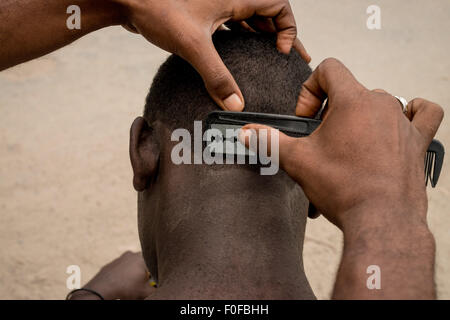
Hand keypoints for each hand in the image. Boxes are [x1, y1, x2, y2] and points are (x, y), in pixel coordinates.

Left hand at [72, 251, 155, 299]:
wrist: (102, 289)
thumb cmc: (125, 288)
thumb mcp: (145, 292)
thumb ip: (155, 289)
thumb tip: (159, 289)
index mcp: (142, 258)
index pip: (154, 262)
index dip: (155, 271)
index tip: (154, 279)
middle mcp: (132, 254)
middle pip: (143, 263)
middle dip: (145, 272)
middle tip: (144, 282)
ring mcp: (120, 258)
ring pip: (132, 265)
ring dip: (134, 274)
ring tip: (132, 284)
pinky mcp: (111, 264)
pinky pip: (122, 268)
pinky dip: (124, 275)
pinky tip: (123, 283)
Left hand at [113, 0, 309, 110]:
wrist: (129, 1)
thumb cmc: (159, 11)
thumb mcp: (193, 46)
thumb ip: (216, 76)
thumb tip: (236, 106)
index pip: (279, 6)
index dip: (287, 28)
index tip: (280, 52)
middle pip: (267, 15)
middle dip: (280, 36)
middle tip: (287, 59)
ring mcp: (217, 6)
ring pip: (249, 21)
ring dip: (261, 38)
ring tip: (271, 60)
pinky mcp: (205, 15)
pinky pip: (232, 27)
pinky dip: (241, 40)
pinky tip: (241, 58)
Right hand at [240, 58, 443, 229]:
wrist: (381, 218)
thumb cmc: (345, 188)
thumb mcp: (298, 161)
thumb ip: (269, 142)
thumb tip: (248, 133)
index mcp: (352, 100)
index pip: (329, 69)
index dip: (311, 89)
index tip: (307, 117)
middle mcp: (382, 104)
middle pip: (350, 91)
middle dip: (331, 111)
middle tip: (322, 140)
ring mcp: (403, 121)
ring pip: (379, 103)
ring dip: (361, 117)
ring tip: (350, 144)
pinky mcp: (417, 141)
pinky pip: (425, 114)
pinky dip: (413, 112)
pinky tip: (399, 122)